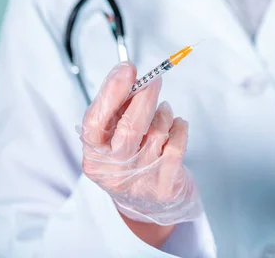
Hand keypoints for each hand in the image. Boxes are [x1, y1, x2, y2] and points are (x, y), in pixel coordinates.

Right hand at [79, 62, 201, 230]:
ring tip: (163, 113)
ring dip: (164, 114)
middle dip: (145, 97)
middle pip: (130, 128)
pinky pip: (177, 142)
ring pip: (158, 131)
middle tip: (155, 79)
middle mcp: (113, 171)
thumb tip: (128, 75)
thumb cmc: (129, 161)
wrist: (149, 205)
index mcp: (94, 157)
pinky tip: (177, 125)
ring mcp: (141, 179)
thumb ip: (116, 111)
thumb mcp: (113, 140)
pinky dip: (180, 126)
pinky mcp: (166, 184)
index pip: (95, 123)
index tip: (126, 68)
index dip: (111, 92)